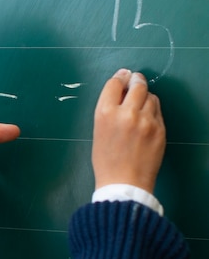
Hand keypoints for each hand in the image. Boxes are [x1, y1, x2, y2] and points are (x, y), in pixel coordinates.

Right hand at [92, 69, 164, 192]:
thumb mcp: (98, 131)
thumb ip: (109, 110)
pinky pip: (158, 112)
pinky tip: (146, 120)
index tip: (124, 76)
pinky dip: (152, 111)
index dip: (120, 78)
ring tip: (140, 106)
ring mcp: (146, 121)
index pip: (114, 84)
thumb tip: (121, 91)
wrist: (124, 183)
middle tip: (136, 82)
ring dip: (145, 98)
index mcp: (105, 113)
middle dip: (136, 81)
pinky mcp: (160, 129)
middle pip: (137, 85)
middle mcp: (126, 113)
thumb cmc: (106, 161)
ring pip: (150, 97)